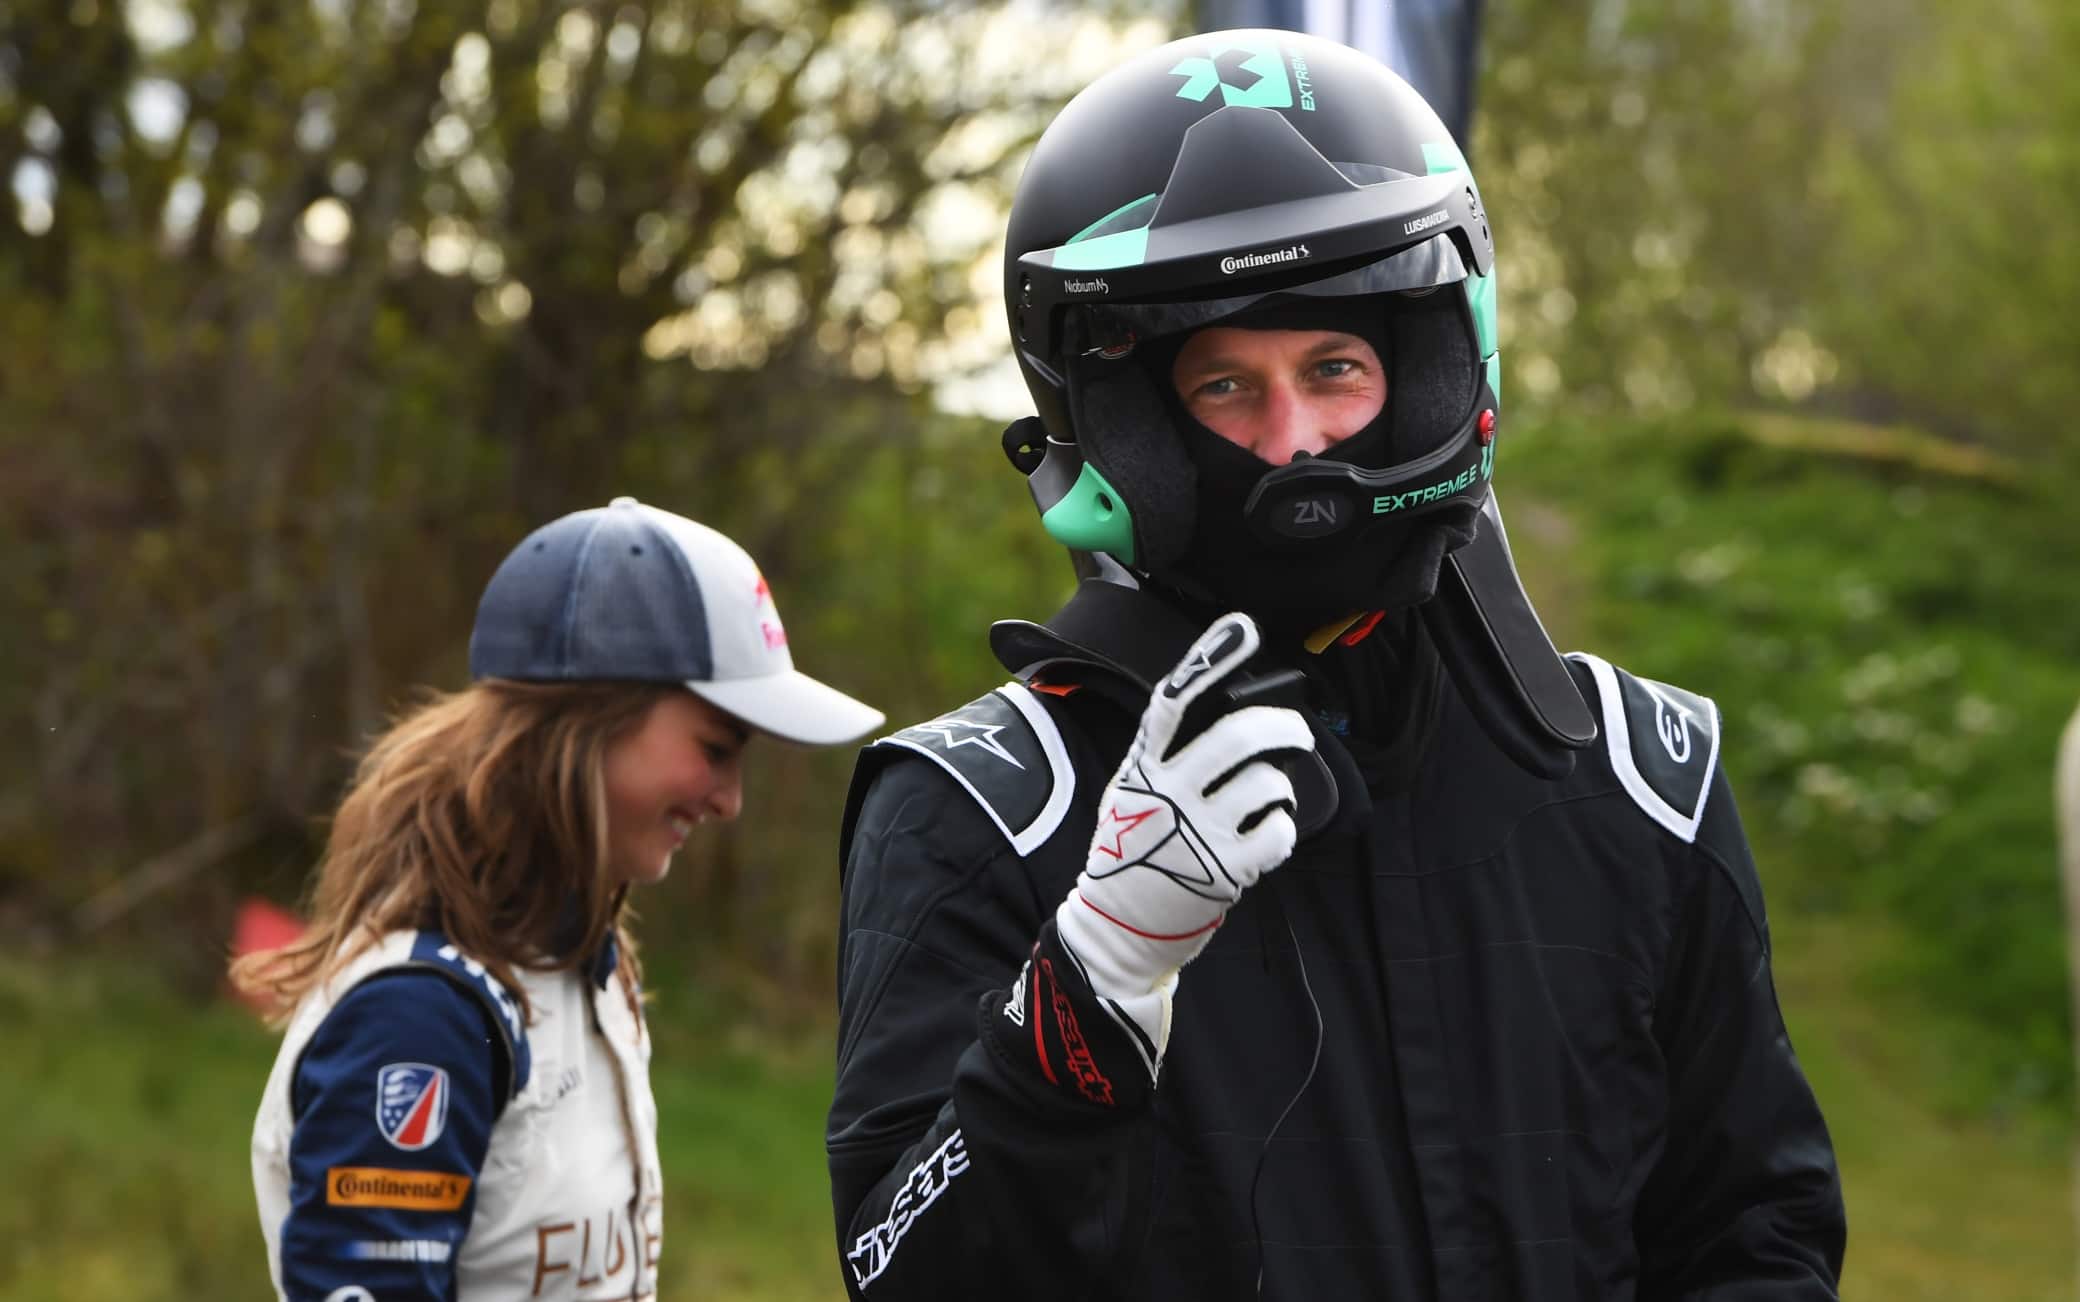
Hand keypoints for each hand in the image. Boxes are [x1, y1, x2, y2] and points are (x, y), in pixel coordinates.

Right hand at [1053, 612, 1314, 1066]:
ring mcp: (1197, 833)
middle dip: (1283, 728)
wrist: (1116, 929)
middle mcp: (1167, 795)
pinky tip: (1268, 833)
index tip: (1241, 628)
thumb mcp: (1131, 795)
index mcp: (1142, 768)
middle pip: (1238, 737)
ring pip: (1267, 783)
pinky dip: (1283, 828)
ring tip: (1269, 798)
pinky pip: (1279, 832)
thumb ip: (1168, 759)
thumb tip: (1229, 718)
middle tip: (1296, 733)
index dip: (1208, 660)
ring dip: (1281, 786)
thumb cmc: (1132, 853)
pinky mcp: (1224, 872)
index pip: (1174, 701)